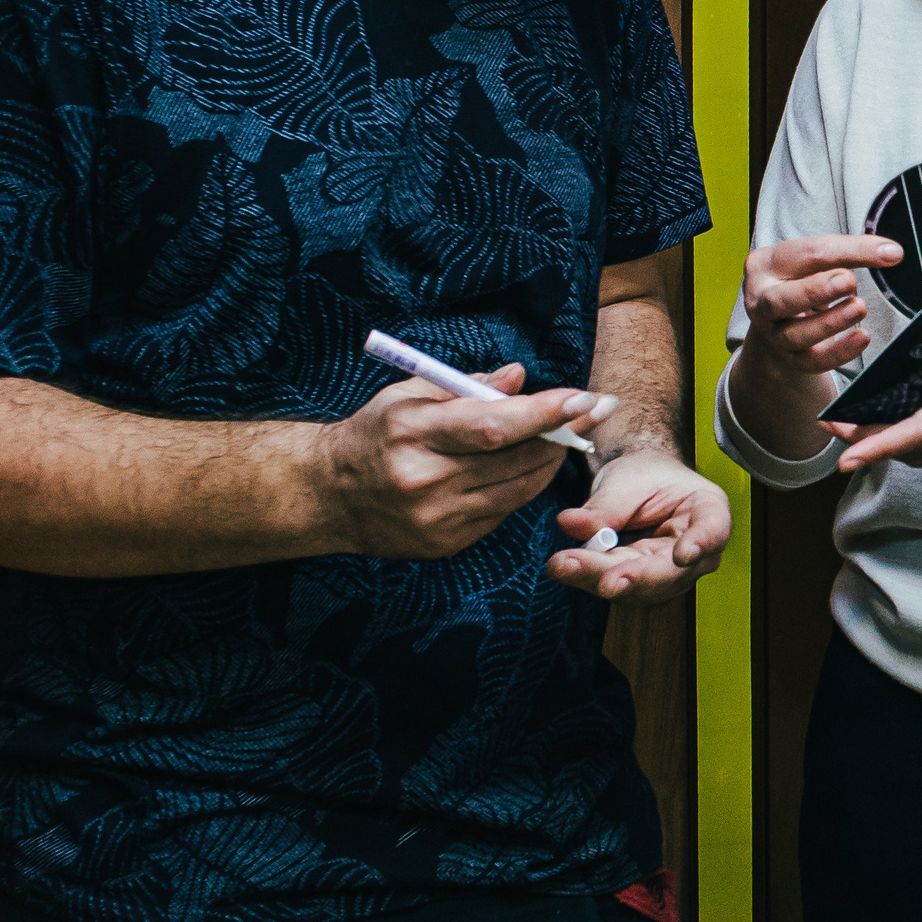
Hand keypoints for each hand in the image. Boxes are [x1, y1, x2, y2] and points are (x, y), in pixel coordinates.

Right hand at [315, 363, 602, 559]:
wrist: (329, 496)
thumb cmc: (373, 434)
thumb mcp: (407, 396)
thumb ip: (466, 387)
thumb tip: (519, 377)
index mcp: (412, 433)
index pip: (491, 425)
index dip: (543, 413)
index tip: (582, 398)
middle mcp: (425, 480)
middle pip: (512, 460)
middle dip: (561, 434)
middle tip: (592, 411)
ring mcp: (436, 518)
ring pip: (516, 490)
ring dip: (550, 462)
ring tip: (567, 437)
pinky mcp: (445, 544)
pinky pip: (501, 512)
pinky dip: (521, 487)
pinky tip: (529, 468)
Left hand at [549, 452, 731, 601]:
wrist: (638, 483)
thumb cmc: (645, 475)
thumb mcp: (628, 477)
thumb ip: (605, 504)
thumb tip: (570, 524)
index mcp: (708, 510)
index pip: (713, 529)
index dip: (701, 543)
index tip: (682, 555)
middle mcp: (698, 551)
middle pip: (669, 571)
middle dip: (632, 577)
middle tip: (604, 580)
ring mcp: (671, 574)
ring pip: (639, 587)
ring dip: (599, 578)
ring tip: (564, 564)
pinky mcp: (642, 584)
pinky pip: (616, 585)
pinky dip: (588, 577)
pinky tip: (564, 567)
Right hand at [738, 233, 903, 382]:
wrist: (778, 318)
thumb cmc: (800, 279)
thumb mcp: (814, 260)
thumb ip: (849, 252)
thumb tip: (891, 253)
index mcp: (765, 264)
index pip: (806, 253)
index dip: (849, 250)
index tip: (889, 253)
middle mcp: (761, 300)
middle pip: (781, 299)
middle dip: (815, 290)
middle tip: (848, 281)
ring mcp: (773, 333)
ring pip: (796, 334)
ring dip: (831, 322)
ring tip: (859, 308)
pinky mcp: (790, 358)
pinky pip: (813, 361)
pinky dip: (839, 352)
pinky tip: (861, 338)